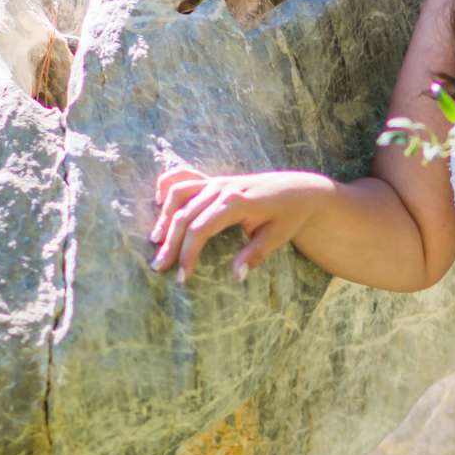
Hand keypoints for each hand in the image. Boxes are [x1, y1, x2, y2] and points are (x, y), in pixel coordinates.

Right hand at [149, 158, 335, 284]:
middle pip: (184, 214)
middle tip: (159, 267)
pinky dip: (167, 186)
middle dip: (170, 243)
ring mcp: (216, 181)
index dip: (188, 253)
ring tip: (156, 241)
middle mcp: (222, 188)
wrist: (299, 190)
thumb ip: (255, 254)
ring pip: (179, 194)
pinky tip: (158, 203)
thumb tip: (237, 276)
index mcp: (236, 202)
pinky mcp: (214, 180)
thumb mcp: (277, 237)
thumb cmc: (289, 215)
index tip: (183, 276)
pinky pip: (183, 177)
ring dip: (164, 217)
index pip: (201, 228)